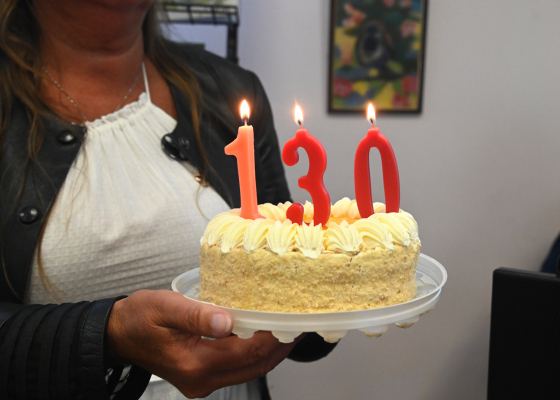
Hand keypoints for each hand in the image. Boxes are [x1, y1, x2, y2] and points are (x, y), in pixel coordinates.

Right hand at [106, 290, 297, 398]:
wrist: (119, 334)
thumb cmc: (139, 318)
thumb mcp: (165, 308)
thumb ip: (196, 315)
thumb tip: (227, 322)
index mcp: (194, 362)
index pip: (247, 352)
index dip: (274, 337)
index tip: (292, 321)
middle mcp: (201, 379)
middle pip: (254, 366)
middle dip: (280, 348)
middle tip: (300, 327)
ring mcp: (201, 382)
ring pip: (248, 370)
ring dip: (270, 352)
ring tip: (289, 331)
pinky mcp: (201, 378)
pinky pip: (237, 369)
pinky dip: (254, 354)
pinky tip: (262, 337)